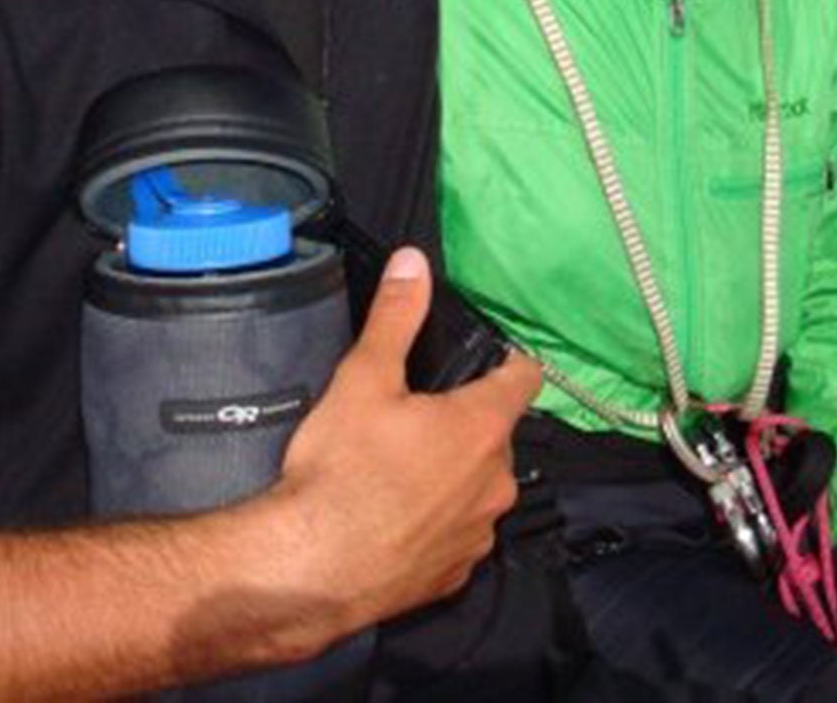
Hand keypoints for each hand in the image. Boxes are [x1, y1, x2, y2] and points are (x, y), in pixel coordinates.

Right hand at [271, 248, 541, 630]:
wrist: (311, 570)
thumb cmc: (340, 469)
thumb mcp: (363, 379)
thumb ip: (395, 316)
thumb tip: (414, 262)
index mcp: (483, 427)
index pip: (525, 377)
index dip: (508, 361)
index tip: (485, 358)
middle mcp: (497, 482)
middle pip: (497, 435)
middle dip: (466, 423)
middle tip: (414, 417)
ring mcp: (480, 533)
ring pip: (479, 487)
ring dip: (454, 475)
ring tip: (400, 471)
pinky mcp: (456, 575)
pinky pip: (459, 535)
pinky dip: (437, 522)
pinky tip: (396, 518)